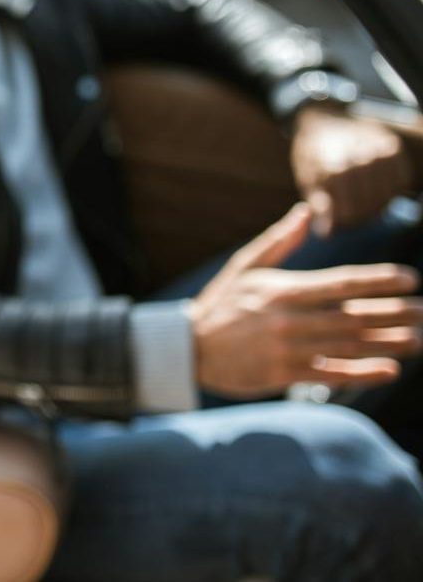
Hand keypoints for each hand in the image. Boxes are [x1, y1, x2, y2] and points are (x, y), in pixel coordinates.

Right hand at [189, 203, 422, 399]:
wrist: (188, 348)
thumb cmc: (220, 304)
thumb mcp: (244, 266)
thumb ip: (278, 241)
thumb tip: (305, 211)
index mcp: (283, 289)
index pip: (341, 282)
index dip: (378, 280)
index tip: (411, 278)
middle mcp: (288, 317)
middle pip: (352, 314)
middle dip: (395, 313)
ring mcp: (287, 347)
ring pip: (347, 344)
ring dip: (388, 342)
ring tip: (420, 339)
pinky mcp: (282, 374)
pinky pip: (329, 374)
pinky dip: (361, 373)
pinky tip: (390, 370)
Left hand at [291, 104, 412, 235]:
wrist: (325, 121)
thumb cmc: (313, 155)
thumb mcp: (308, 179)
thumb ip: (319, 206)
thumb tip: (327, 233)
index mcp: (333, 171)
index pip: (349, 214)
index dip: (344, 224)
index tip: (339, 225)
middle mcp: (359, 161)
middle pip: (370, 207)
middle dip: (360, 217)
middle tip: (352, 217)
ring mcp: (378, 153)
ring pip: (387, 197)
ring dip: (377, 206)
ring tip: (362, 204)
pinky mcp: (392, 148)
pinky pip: (400, 182)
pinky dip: (391, 191)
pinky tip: (376, 189)